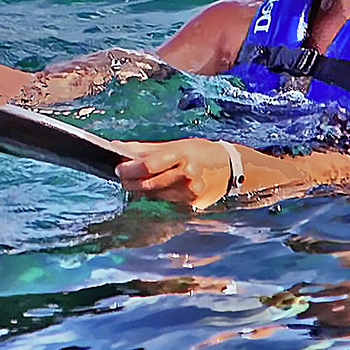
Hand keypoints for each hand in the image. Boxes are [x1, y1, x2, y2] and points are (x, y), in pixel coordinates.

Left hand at [115, 138, 240, 209]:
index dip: (130, 168)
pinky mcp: (194, 204)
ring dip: (143, 189)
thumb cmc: (200, 152)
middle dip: (132, 182)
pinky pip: (168, 201)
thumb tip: (118, 146)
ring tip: (135, 183)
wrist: (232, 167)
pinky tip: (154, 190)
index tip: (118, 168)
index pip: (149, 164)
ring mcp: (191, 191)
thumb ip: (147, 148)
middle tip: (122, 178)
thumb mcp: (178, 145)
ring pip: (157, 194)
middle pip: (150, 183)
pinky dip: (158, 195)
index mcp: (182, 154)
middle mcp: (187, 174)